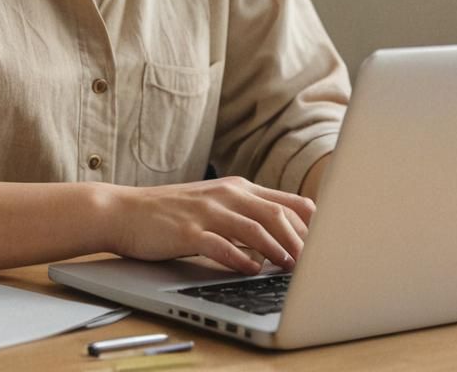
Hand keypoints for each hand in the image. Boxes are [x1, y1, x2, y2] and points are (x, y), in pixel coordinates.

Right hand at [104, 176, 314, 274]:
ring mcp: (206, 211)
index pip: (288, 202)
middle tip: (319, 266)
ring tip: (294, 270)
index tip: (332, 246)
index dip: (314, 225)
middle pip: (277, 214)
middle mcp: (226, 195)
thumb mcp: (215, 205)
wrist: (124, 210)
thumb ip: (247, 216)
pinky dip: (240, 258)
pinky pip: (220, 244)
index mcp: (237, 188)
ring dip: (278, 250)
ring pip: (254, 228)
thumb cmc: (172, 214)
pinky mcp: (187, 230)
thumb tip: (286, 240)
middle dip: (303, 241)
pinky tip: (252, 270)